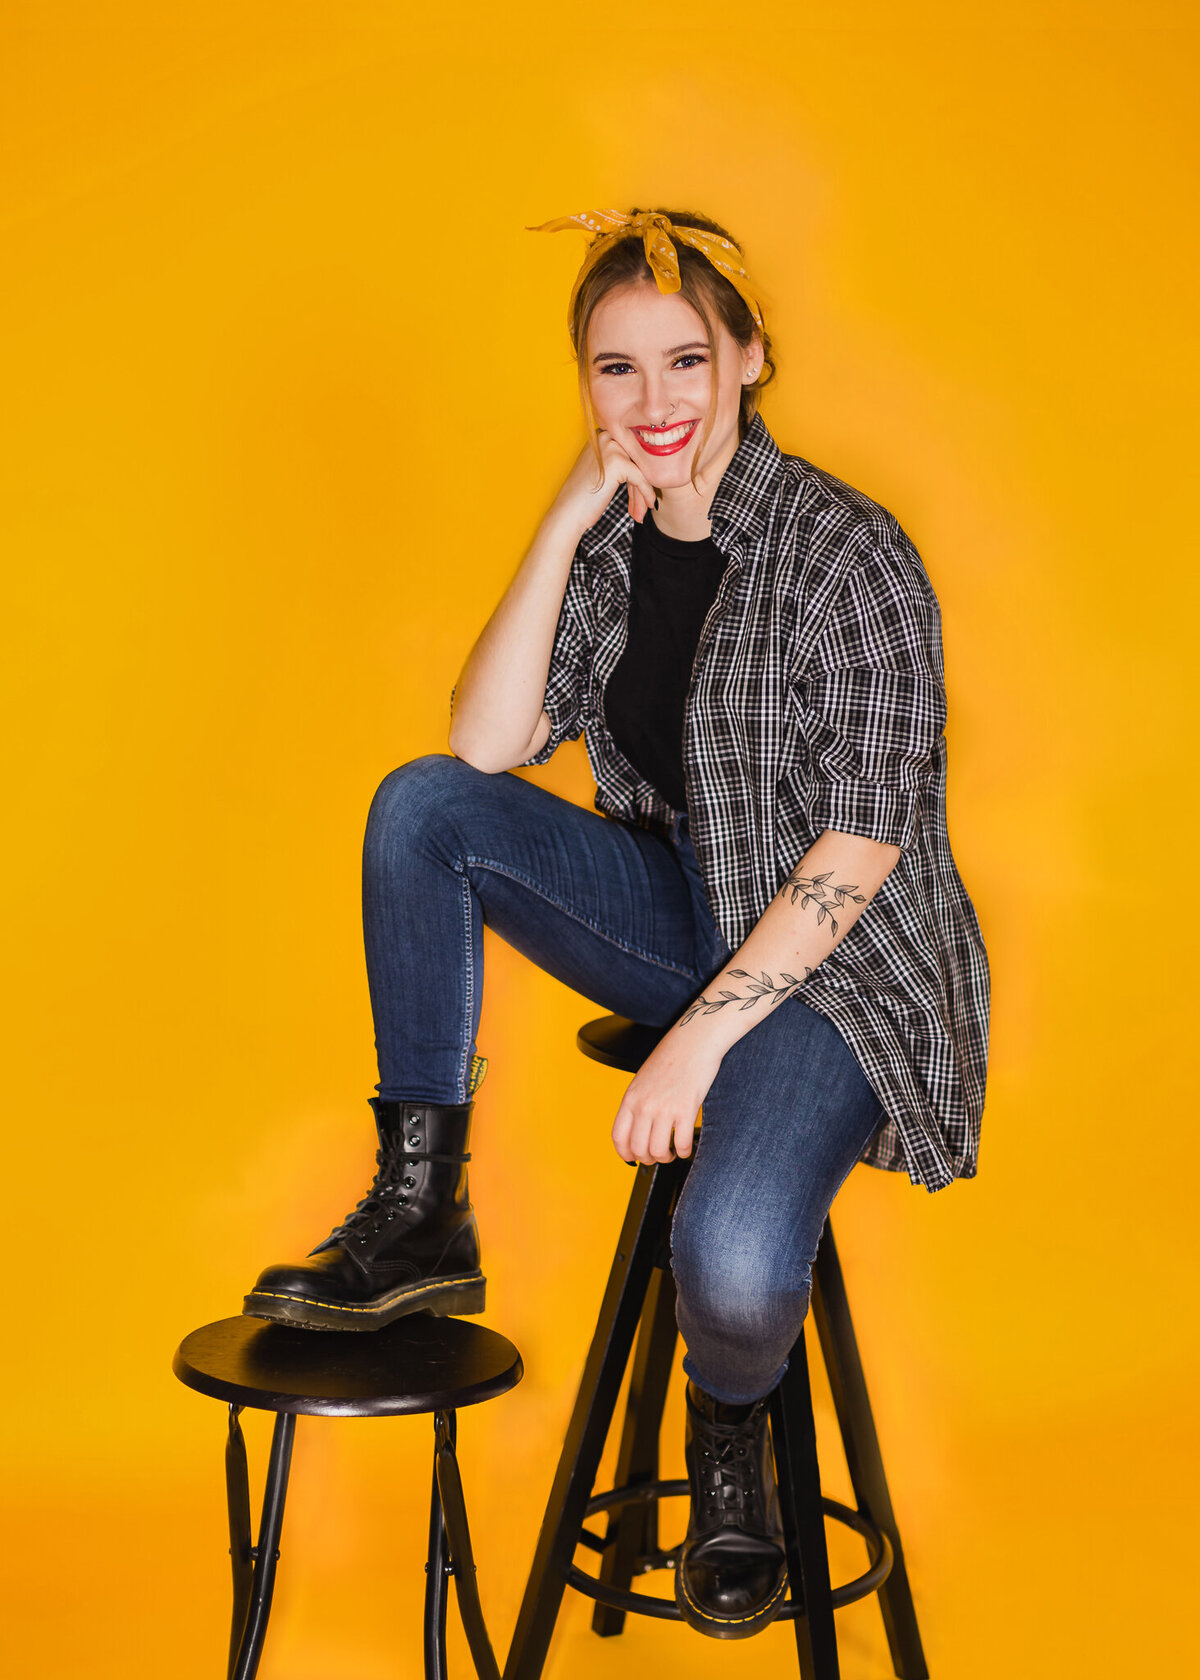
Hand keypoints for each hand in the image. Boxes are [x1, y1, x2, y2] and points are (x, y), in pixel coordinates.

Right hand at [549, 431, 656, 533]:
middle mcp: (605, 438)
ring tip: (640, 512)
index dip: (636, 477)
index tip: (637, 498)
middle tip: (641, 508)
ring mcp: (611, 448)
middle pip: (636, 461)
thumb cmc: (582, 499)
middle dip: (640, 487)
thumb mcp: (602, 474)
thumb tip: (651, 467)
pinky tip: (647, 506)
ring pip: (641, 470)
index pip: (629, 453)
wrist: (567, 514)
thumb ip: (620, 465)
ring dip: (642, 494)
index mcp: (599, 437)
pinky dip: (646, 494)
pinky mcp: (618, 462)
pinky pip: (642, 479)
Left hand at [610, 1030, 722, 1166]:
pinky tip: (687, 1146)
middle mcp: (644, 1105)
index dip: (625, 1154)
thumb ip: (637, 1103)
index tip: (632, 1158)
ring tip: (673, 1152)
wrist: (693, 1041)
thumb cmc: (671, 1057)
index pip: (619, 1137)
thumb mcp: (642, 1080)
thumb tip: (637, 1129)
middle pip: (638, 1149)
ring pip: (659, 1151)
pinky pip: (683, 1144)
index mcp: (630, 1098)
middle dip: (649, 1159)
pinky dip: (685, 1152)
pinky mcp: (686, 1110)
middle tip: (658, 1155)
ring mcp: (664, 1109)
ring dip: (667, 1158)